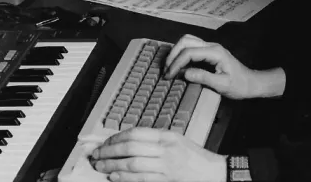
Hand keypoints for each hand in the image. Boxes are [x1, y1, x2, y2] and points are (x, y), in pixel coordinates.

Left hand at [90, 127, 224, 181]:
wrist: (213, 172)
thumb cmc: (195, 158)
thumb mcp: (176, 141)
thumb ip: (155, 141)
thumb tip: (128, 143)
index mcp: (167, 136)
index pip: (136, 133)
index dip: (116, 138)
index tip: (105, 142)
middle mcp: (165, 149)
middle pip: (130, 147)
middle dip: (109, 151)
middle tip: (97, 154)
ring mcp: (165, 165)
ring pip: (132, 163)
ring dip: (112, 165)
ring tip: (101, 166)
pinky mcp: (166, 180)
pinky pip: (140, 178)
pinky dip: (124, 177)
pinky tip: (114, 177)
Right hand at [163, 34, 263, 99]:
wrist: (251, 83)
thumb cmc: (239, 85)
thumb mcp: (222, 85)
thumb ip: (203, 78)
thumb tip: (184, 73)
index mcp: (215, 52)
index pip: (189, 52)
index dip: (176, 63)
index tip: (168, 76)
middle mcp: (212, 46)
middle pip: (186, 41)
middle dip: (173, 54)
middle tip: (166, 71)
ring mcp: (210, 48)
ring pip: (187, 41)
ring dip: (176, 52)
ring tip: (169, 68)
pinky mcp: (209, 52)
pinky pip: (191, 47)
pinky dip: (181, 54)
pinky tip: (178, 66)